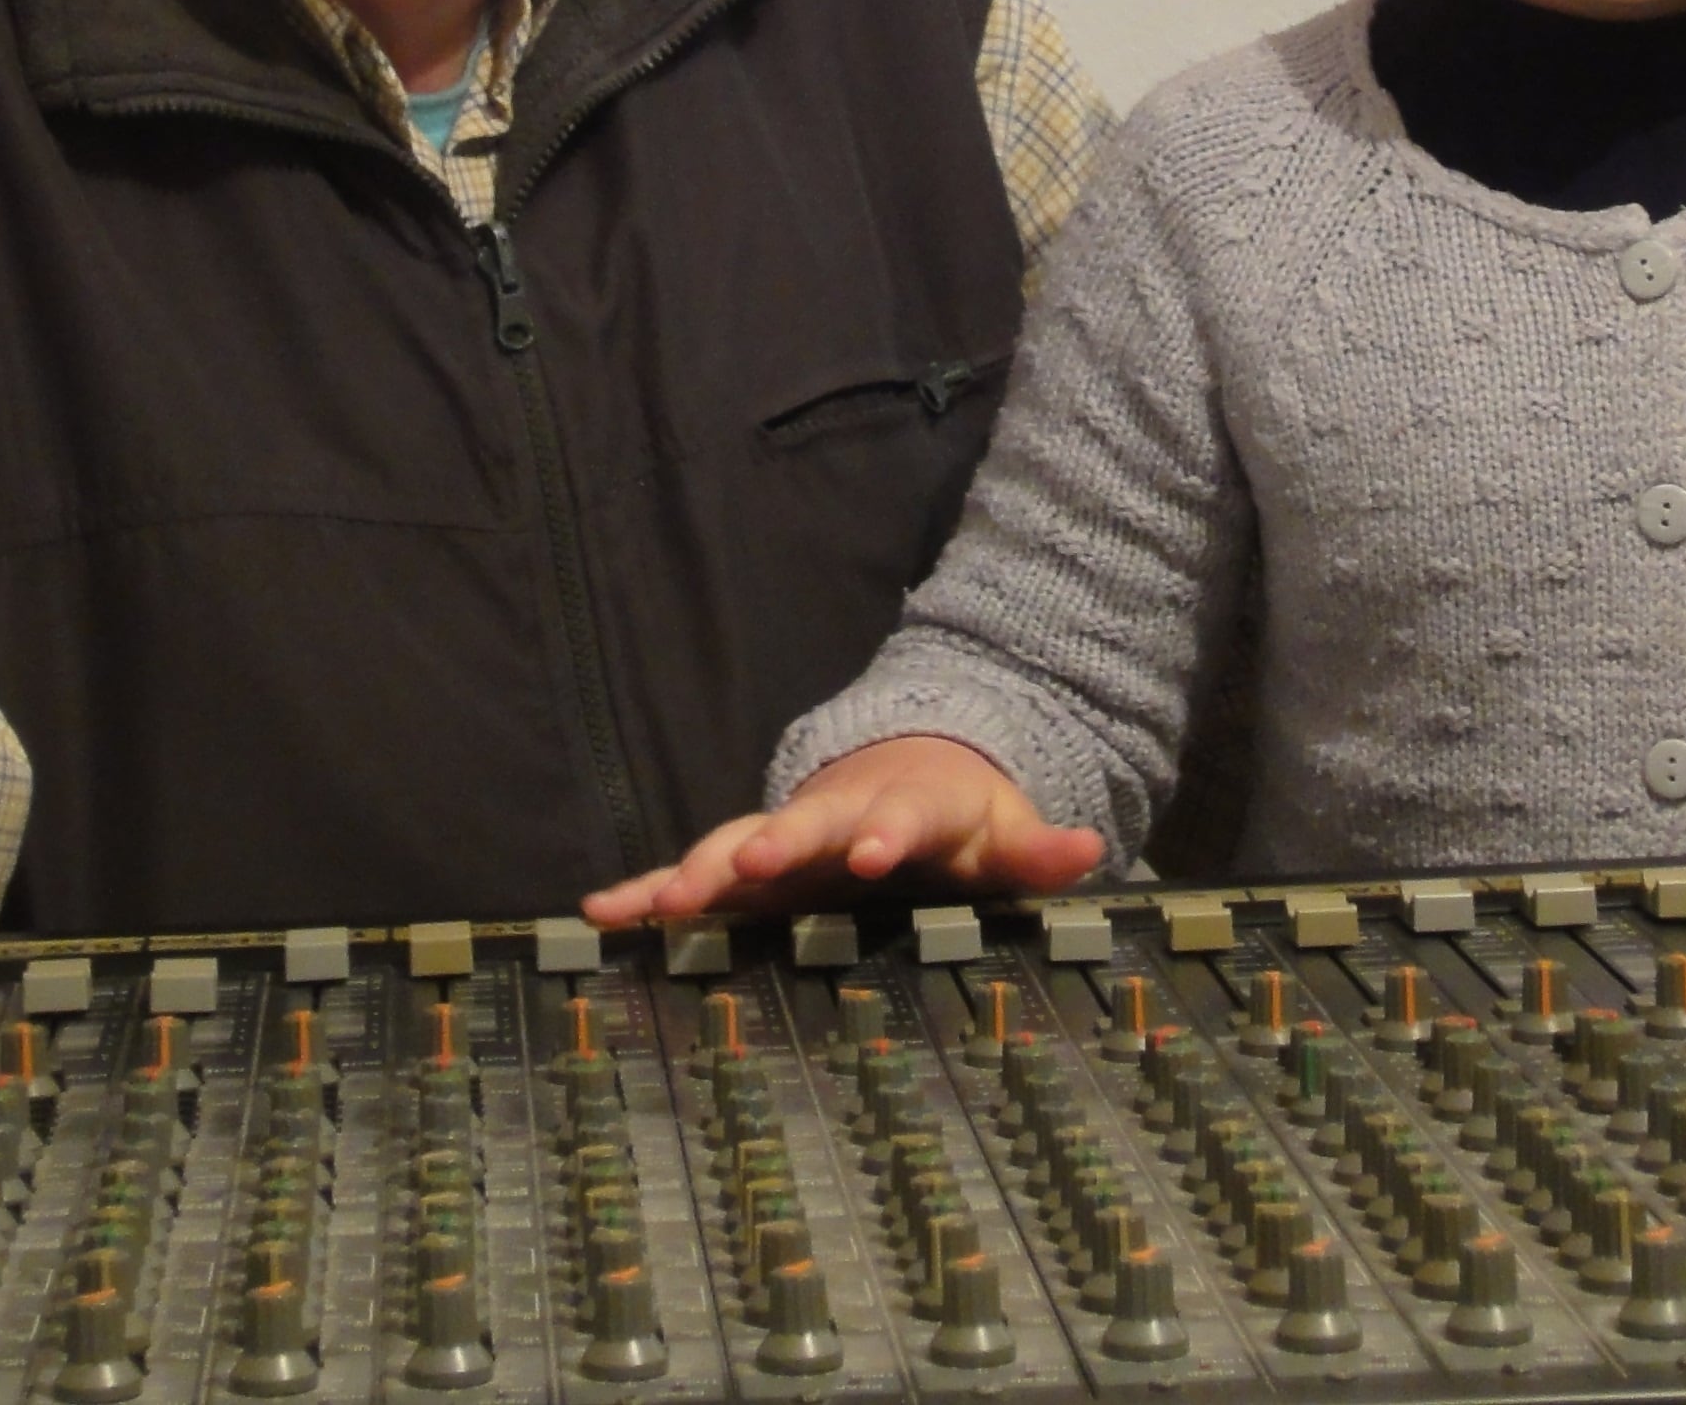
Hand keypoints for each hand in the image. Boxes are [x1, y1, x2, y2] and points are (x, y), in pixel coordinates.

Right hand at [581, 736, 1104, 925]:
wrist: (909, 773)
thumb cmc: (961, 822)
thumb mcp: (1006, 837)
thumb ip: (1039, 852)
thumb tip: (1086, 846)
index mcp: (904, 808)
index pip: (898, 816)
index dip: (883, 831)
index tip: (868, 852)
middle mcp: (833, 814)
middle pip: (800, 826)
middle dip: (772, 847)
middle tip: (743, 872)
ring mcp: (786, 837)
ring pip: (737, 847)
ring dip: (700, 872)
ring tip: (661, 902)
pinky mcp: (750, 863)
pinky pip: (695, 876)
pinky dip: (650, 893)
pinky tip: (599, 914)